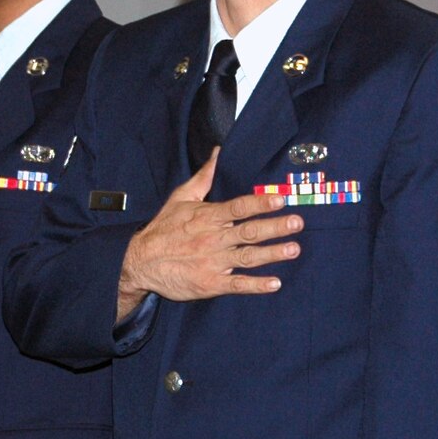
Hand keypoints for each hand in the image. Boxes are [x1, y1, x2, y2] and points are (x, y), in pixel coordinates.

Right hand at [115, 150, 302, 320]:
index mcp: (209, 216)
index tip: (280, 198)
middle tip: (297, 222)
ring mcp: (213, 262)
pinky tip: (275, 283)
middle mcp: (214, 238)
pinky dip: (256, 285)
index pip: (239, 207)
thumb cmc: (163, 229)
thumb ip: (204, 177)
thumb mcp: (181, 198)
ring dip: (272, 253)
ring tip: (293, 249)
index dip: (261, 202)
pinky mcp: (211, 283)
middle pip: (249, 231)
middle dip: (275, 227)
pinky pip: (237, 285)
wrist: (141, 262)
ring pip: (248, 257)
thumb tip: (218, 153)